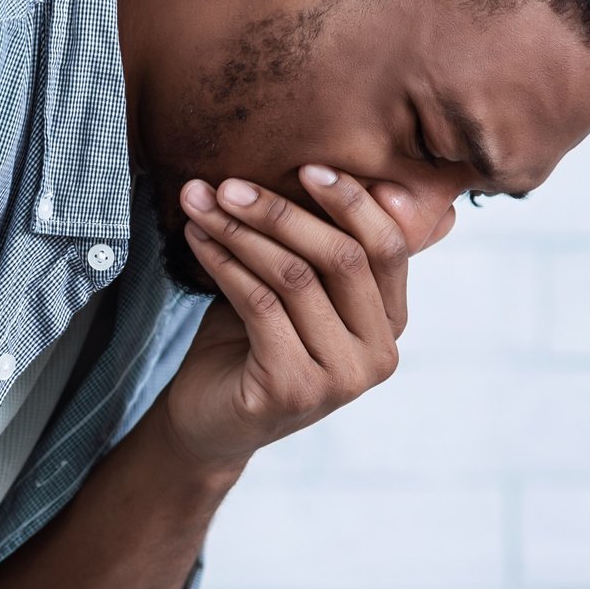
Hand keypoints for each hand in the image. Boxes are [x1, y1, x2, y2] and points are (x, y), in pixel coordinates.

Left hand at [157, 165, 424, 473]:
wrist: (210, 422)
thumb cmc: (252, 343)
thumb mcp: (296, 289)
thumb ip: (321, 245)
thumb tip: (332, 166)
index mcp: (391, 322)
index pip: (389, 247)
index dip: (353, 202)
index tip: (307, 166)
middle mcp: (379, 354)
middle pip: (342, 257)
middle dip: (282, 211)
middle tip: (229, 184)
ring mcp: (341, 378)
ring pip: (296, 277)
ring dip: (242, 232)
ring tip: (202, 204)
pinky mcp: (293, 389)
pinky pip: (261, 304)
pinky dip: (225, 263)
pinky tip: (198, 239)